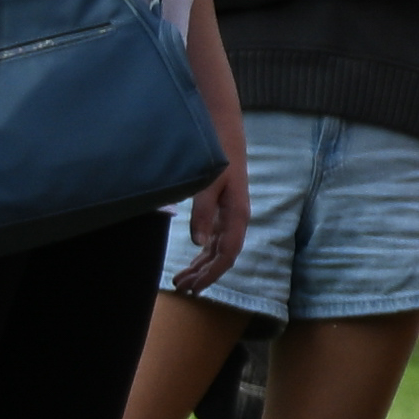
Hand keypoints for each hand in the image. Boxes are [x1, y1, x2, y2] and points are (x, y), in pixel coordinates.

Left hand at [178, 149, 246, 290]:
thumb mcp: (208, 183)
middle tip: (182, 288)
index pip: (228, 254)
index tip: (196, 288)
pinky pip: (214, 238)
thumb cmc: (218, 154)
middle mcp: (236, 219)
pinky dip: (203, 252)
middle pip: (222, 256)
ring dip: (201, 266)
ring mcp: (229, 215)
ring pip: (217, 249)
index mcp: (237, 215)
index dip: (213, 273)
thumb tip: (198, 243)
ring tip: (182, 280)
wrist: (224, 129)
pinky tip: (194, 259)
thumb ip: (202, 212)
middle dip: (204, 274)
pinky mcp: (222, 209)